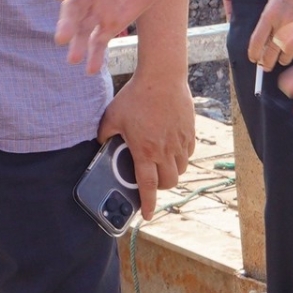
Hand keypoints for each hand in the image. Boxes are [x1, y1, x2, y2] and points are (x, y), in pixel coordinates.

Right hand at [54, 0, 170, 73]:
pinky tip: (91, 70)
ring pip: (83, 28)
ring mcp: (98, 8)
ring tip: (73, 60)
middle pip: (74, 8)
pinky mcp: (110, 22)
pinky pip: (99, 41)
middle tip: (61, 38)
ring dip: (78, 44)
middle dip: (68, 23)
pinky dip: (95, 55)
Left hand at [97, 74, 194, 218]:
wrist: (162, 77)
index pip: (148, 186)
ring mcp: (180, 142)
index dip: (148, 204)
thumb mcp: (113, 116)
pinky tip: (171, 148)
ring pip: (181, 170)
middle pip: (169, 182)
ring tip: (161, 164)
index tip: (147, 215)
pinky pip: (188, 153)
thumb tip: (101, 143)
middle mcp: (165, 150)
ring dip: (171, 172)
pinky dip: (181, 157)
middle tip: (152, 181)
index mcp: (145, 150)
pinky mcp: (190, 132)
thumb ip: (105, 134)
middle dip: (161, 188)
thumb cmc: (136, 96)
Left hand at [247, 0, 292, 68]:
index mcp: (269, 14)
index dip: (253, 54)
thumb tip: (264, 41)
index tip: (253, 59)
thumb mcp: (273, 2)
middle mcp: (282, 23)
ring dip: (283, 59)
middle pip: (270, 54)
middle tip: (265, 66)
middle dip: (266, 63)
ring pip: (287, 56)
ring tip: (282, 59)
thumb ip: (269, 21)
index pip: (256, 42)